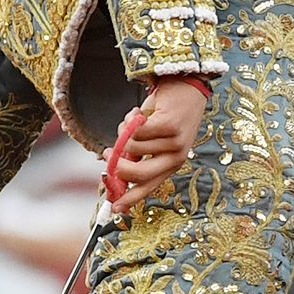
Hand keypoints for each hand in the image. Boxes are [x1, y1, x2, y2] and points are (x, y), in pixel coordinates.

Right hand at [109, 78, 207, 212]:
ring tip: (135, 119)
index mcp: (172, 164)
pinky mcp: (170, 126)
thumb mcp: (151, 138)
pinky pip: (136, 131)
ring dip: (125, 131)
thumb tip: (112, 169)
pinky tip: (139, 112)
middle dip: (118, 166)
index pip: (149, 187)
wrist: (185, 85)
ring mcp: (175, 143)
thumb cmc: (165, 112)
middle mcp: (176, 157)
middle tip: (108, 153)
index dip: (130, 198)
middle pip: (139, 175)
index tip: (114, 208)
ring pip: (133, 147)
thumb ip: (136, 154)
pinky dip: (131, 120)